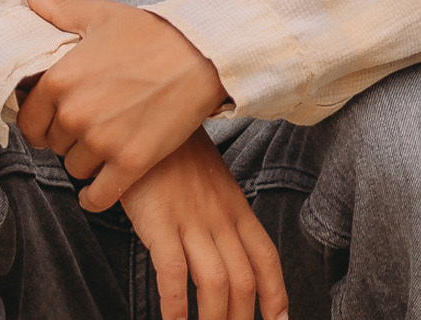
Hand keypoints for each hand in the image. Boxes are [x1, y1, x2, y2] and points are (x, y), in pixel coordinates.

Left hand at [19, 0, 231, 209]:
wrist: (202, 55)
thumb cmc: (152, 33)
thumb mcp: (101, 16)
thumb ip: (58, 8)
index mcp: (59, 81)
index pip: (28, 120)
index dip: (40, 120)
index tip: (53, 119)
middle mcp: (75, 115)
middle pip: (53, 145)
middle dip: (66, 138)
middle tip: (87, 126)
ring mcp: (103, 142)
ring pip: (76, 168)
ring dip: (86, 161)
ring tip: (104, 145)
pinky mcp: (131, 162)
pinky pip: (99, 196)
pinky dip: (96, 196)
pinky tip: (100, 188)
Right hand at [119, 130, 289, 319]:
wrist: (144, 120)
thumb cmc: (173, 154)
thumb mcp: (210, 181)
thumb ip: (221, 213)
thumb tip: (226, 247)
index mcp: (236, 208)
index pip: (266, 257)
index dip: (276, 294)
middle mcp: (220, 217)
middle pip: (244, 279)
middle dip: (243, 318)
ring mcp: (191, 220)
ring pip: (216, 282)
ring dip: (214, 318)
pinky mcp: (159, 222)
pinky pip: (172, 271)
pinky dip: (175, 303)